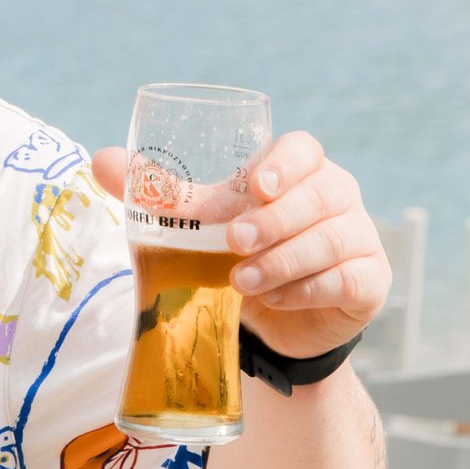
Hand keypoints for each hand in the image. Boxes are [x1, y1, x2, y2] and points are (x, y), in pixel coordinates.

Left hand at [92, 131, 386, 358]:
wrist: (274, 319)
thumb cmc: (239, 252)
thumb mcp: (203, 223)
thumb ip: (161, 194)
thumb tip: (100, 161)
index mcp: (299, 171)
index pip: (303, 150)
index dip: (284, 163)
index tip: (257, 185)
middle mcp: (337, 196)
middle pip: (321, 193)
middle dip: (276, 219)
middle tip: (235, 242)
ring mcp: (359, 237)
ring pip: (334, 239)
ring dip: (285, 260)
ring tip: (242, 280)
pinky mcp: (369, 281)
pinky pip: (348, 279)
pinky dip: (309, 290)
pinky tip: (277, 299)